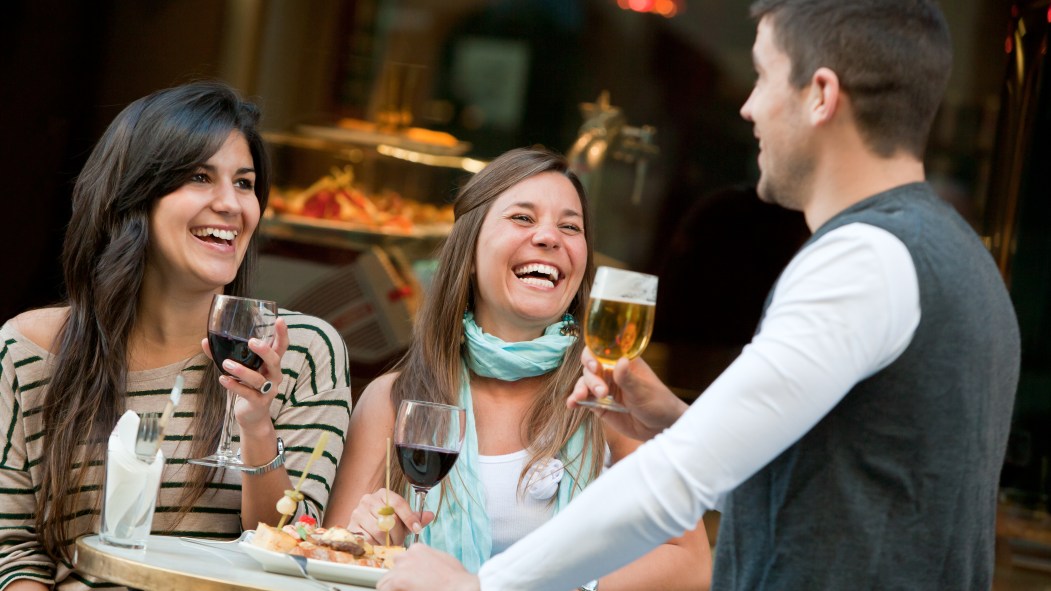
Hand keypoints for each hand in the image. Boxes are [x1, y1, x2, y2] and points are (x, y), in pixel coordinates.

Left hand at [202, 318, 288, 432]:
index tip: (279, 320)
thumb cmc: (247, 387)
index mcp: (271, 364)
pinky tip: (223, 379)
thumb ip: (225, 356)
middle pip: (275, 361)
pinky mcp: (259, 403)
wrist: (252, 416)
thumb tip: (205, 341)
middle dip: (265, 350)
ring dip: (242, 370)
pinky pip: (247, 393)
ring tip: (226, 364)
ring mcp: (268, 390)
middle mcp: (274, 376)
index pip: (281, 347)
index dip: (282, 334)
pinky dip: (234, 386)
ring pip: (258, 379)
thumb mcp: (240, 370)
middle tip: (251, 341)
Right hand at [346, 488, 434, 545]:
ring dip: (388, 541)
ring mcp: (358, 512)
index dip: (409, 517)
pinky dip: (376, 544)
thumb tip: (429, 515)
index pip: (398, 503)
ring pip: (380, 530)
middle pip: (390, 519)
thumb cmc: (384, 523)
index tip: (416, 529)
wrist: (361, 528)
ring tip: (389, 543)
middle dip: (398, 534)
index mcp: (383, 494)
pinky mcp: (351, 525)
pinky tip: (379, 544)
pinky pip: (369, 538)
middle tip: (400, 540)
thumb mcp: (401, 519)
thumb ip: (415, 518)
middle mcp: (369, 499)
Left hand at [377, 544, 479, 590]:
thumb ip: (427, 562)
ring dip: (393, 588)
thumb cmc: (457, 579)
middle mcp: (407, 555)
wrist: (461, 586)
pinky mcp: (398, 580)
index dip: (406, 573)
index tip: (412, 582)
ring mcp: (402, 568)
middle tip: (409, 588)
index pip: (403, 561)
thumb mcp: (442, 561)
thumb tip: (424, 570)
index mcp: (418, 549)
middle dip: (397, 580)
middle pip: (393, 569)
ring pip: (385, 581)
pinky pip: (384, 589)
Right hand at [568, 348, 687, 440]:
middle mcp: (611, 372)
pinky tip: (571, 404)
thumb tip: (620, 361)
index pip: (602, 351)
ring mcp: (604, 388)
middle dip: (591, 379)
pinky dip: (575, 400)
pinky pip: (584, 400)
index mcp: (623, 362)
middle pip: (590, 367)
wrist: (660, 426)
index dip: (593, 355)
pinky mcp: (600, 405)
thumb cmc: (658, 402)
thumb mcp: (643, 391)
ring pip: (584, 383)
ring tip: (581, 398)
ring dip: (580, 389)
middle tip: (602, 392)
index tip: (594, 366)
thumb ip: (628, 378)